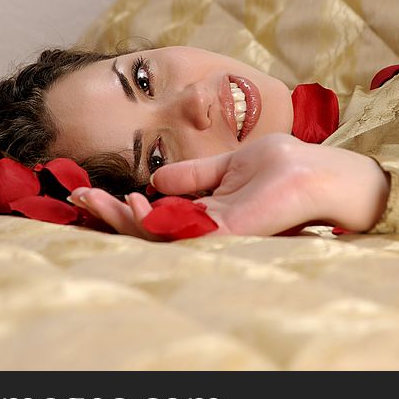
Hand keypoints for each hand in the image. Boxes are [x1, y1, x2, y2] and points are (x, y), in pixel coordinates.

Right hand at [70, 134, 389, 238]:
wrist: (322, 171)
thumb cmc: (285, 166)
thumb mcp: (227, 163)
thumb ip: (194, 174)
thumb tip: (155, 180)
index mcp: (205, 214)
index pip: (154, 217)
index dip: (119, 208)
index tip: (87, 190)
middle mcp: (206, 229)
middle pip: (148, 230)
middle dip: (108, 216)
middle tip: (76, 198)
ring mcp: (217, 234)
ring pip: (157, 235)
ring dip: (120, 219)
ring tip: (91, 200)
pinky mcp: (230, 231)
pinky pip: (182, 231)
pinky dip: (152, 222)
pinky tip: (132, 206)